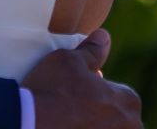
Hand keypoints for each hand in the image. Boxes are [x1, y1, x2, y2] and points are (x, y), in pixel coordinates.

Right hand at [23, 29, 141, 128]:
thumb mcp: (69, 60)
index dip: (99, 91)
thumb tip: (105, 37)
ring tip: (66, 122)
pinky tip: (63, 128)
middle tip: (72, 110)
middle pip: (117, 120)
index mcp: (128, 102)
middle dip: (100, 115)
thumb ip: (92, 51)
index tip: (79, 92)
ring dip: (91, 126)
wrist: (28, 124)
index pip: (120, 95)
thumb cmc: (52, 90)